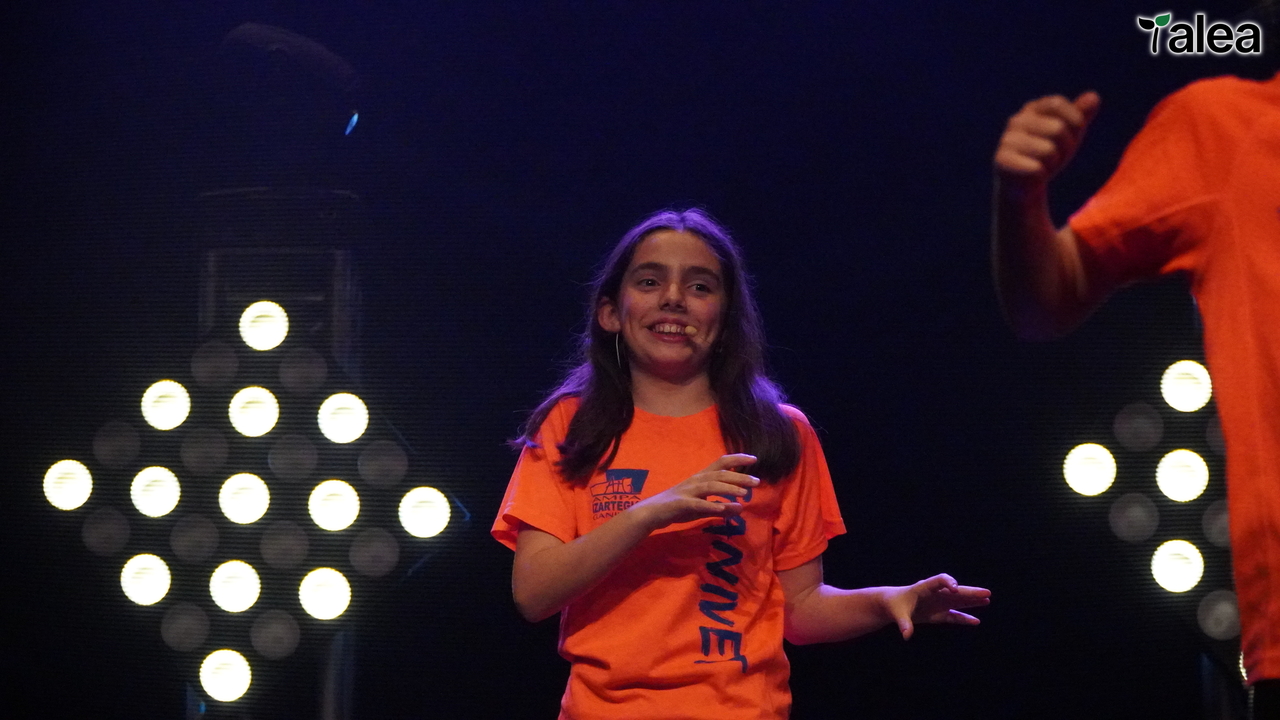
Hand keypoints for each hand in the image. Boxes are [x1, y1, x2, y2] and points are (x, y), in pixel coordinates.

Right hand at [631, 453, 758, 530]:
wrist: (652, 513)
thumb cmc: (678, 508)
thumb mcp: (703, 508)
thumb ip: (721, 507)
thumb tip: (741, 508)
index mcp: (701, 478)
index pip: (721, 463)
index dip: (737, 459)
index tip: (754, 459)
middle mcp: (696, 480)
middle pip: (719, 475)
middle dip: (739, 477)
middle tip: (756, 482)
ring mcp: (687, 491)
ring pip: (710, 486)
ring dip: (727, 489)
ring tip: (743, 494)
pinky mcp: (680, 504)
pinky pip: (697, 504)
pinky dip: (709, 505)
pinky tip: (721, 509)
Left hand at [884, 574, 990, 639]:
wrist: (893, 606)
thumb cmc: (894, 605)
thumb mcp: (897, 614)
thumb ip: (904, 623)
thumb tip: (906, 635)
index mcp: (923, 588)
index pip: (939, 580)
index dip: (948, 582)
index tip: (955, 589)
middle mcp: (935, 594)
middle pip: (955, 591)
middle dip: (970, 592)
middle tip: (986, 592)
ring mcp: (938, 603)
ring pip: (958, 601)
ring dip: (972, 601)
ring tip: (987, 599)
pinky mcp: (939, 614)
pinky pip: (954, 616)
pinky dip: (964, 618)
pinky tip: (976, 621)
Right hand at [994, 91, 1099, 189]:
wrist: (1024, 184)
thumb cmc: (1048, 155)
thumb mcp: (1069, 134)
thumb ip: (1080, 115)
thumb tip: (1094, 97)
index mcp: (1032, 109)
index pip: (1058, 103)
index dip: (1073, 122)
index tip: (1066, 136)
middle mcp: (1016, 121)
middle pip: (1057, 128)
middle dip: (1064, 148)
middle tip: (1053, 157)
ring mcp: (1007, 140)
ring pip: (1048, 151)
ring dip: (1052, 164)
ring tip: (1041, 165)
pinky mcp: (1002, 161)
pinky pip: (1036, 169)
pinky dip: (1039, 177)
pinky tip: (1030, 176)